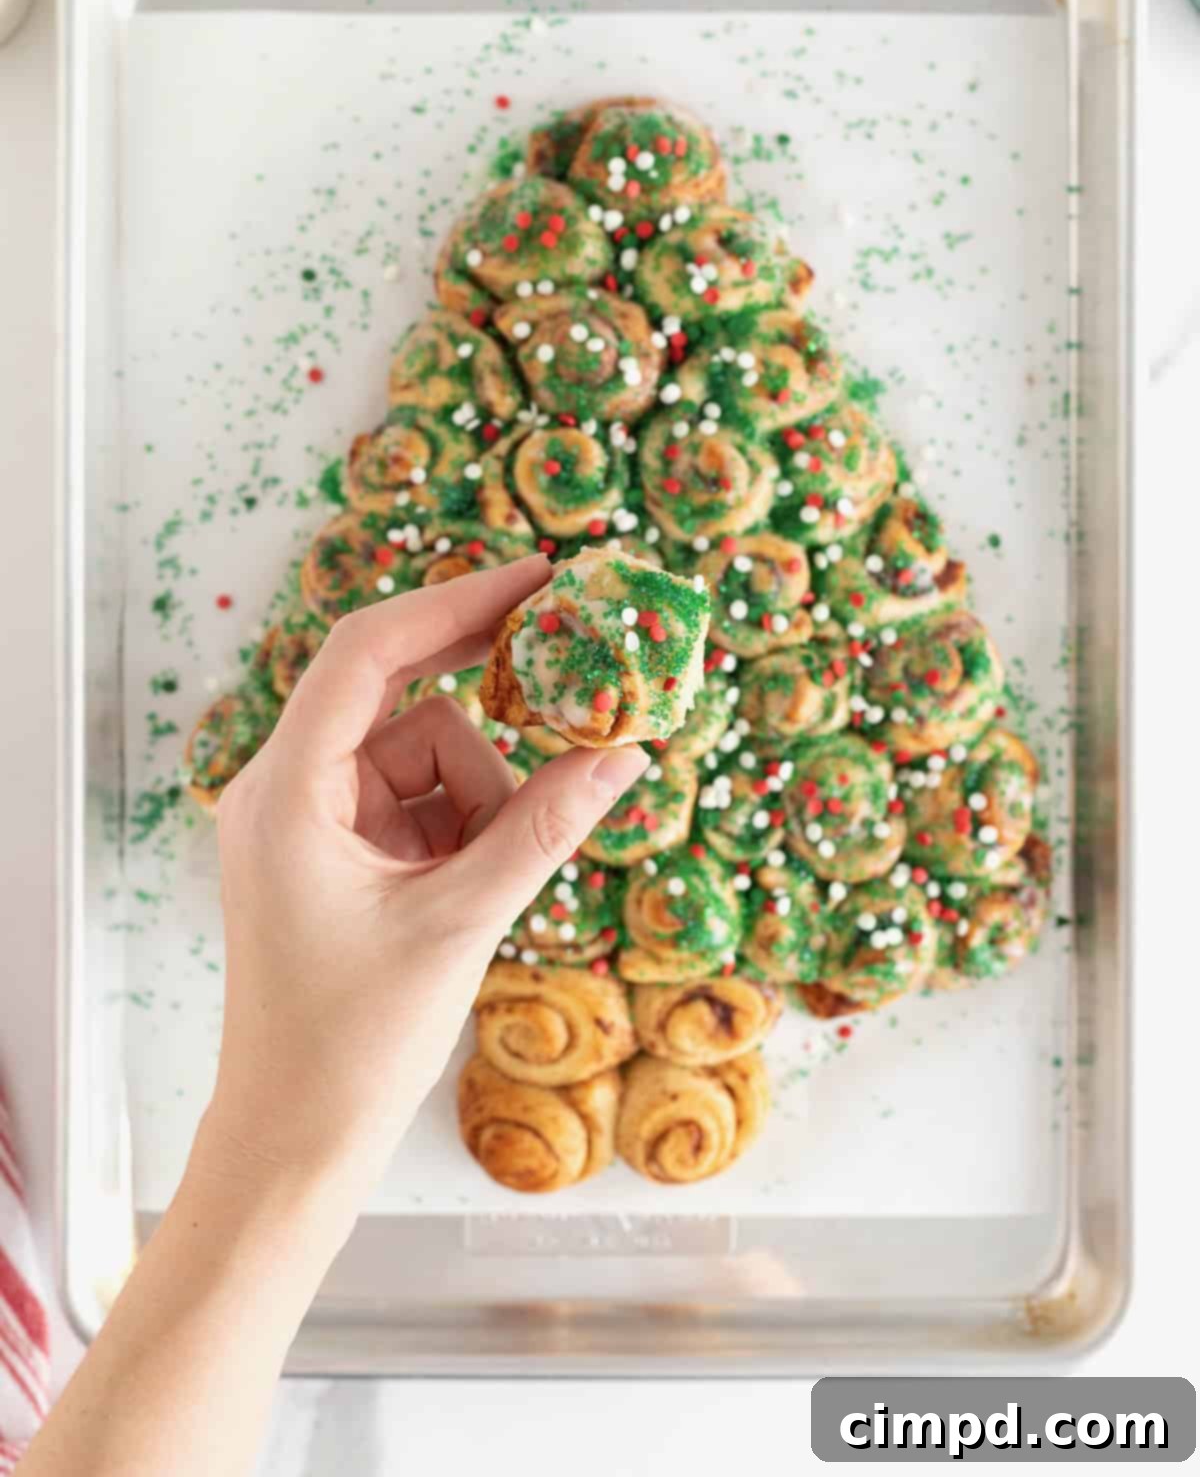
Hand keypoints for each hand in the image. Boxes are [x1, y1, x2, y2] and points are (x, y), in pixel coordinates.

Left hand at [200, 554, 647, 1204]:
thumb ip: (545, 828)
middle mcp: (283, 788)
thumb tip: (628, 751)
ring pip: (424, 755)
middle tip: (565, 660)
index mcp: (285, 791)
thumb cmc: (352, 1044)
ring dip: (479, 800)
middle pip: (397, 696)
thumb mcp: (462, 923)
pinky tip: (470, 893)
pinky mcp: (334, 852)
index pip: (366, 653)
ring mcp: (308, 821)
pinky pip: (419, 801)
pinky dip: (463, 829)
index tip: (538, 576)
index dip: (454, 603)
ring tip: (483, 888)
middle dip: (478, 691)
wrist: (294, 1139)